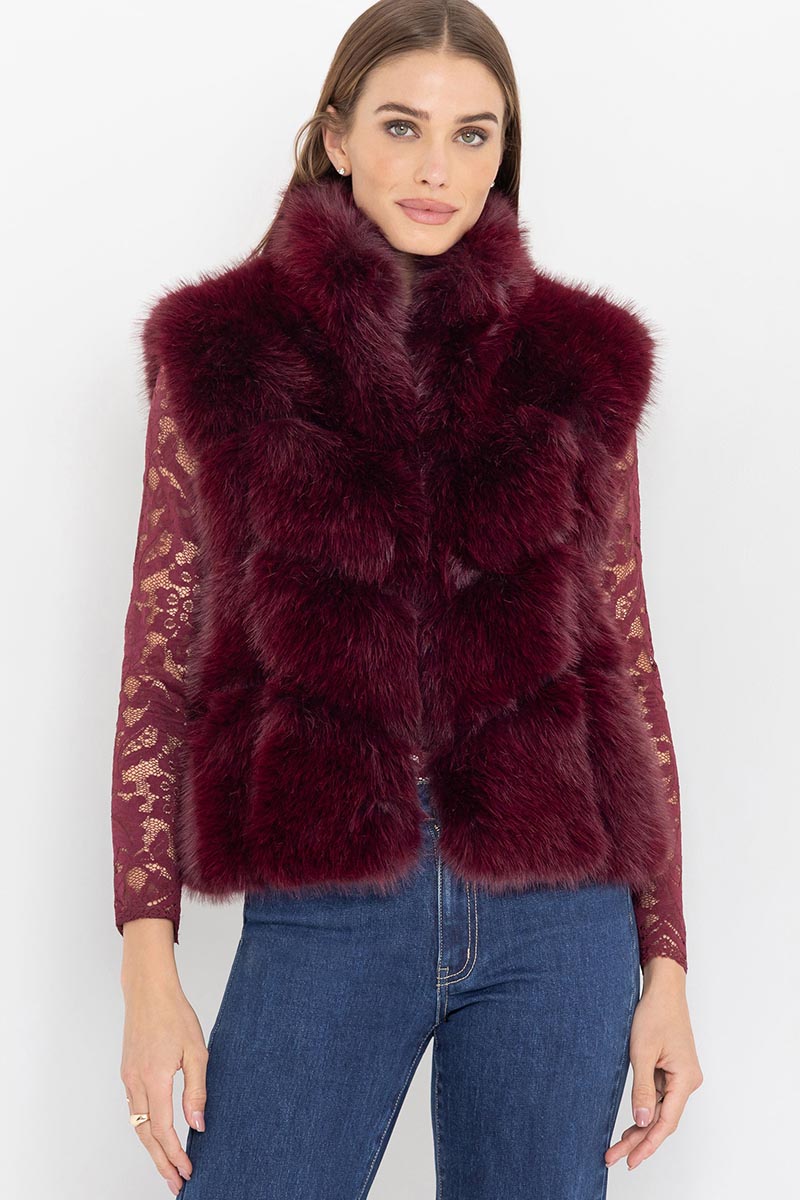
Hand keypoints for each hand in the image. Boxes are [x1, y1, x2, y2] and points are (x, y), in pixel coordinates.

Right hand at [120, 972, 208, 1195]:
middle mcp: (136, 1083)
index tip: (188, 1171)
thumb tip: (198, 1124)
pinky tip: (157, 1135)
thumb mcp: (196, 1050)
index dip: (175, 1154)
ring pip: (137, 1125)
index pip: (163, 1130)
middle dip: (161, 1162)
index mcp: (154, 1078)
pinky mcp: (127, 1073)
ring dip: (152, 1149)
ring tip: (168, 1166)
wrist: (148, 991)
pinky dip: (145, 1129)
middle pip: (145, 1136)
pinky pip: (134, 1110)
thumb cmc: (175, 1015)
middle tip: (176, 1183)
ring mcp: (128, 1078)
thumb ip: (196, 1089)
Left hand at [605, 956, 702, 1171]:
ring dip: (640, 1126)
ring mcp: (680, 1076)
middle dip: (640, 1140)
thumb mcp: (642, 1052)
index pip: (667, 1121)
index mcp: (685, 1079)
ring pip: (660, 1109)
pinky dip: (644, 1108)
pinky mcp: (671, 1070)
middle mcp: (687, 1081)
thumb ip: (642, 1088)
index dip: (648, 1143)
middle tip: (617, 1158)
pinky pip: (658, 1096)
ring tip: (617, 1146)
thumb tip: (642, 1121)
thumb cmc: (654, 1014)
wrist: (663, 989)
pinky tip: (631, 1122)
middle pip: (663, 1119)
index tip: (631, 1159)